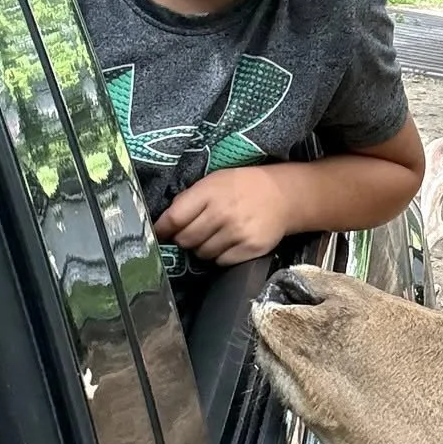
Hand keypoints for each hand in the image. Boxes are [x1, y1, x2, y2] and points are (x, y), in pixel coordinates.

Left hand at [155, 169, 294, 265]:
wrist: (283, 196)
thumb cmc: (243, 187)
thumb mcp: (214, 181)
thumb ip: (190, 199)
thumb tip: (166, 222)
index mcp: (209, 192)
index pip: (174, 218)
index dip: (162, 229)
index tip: (159, 234)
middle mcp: (222, 213)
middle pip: (186, 240)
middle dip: (184, 240)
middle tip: (191, 234)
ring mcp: (237, 232)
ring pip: (202, 254)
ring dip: (202, 249)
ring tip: (214, 236)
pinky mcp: (250, 248)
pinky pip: (221, 262)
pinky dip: (220, 256)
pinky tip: (227, 243)